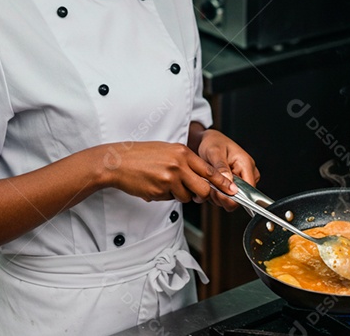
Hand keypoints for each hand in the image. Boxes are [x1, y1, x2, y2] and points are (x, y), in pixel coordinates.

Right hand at [102, 141, 235, 203]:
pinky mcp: (160, 191)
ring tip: (165, 183)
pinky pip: (171, 199)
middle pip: (204, 189)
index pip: (210, 170)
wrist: (118, 162)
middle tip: (194, 193)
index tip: (232, 190)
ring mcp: (170, 178)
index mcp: (183, 152)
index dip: (222, 183)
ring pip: (187, 197)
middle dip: (202, 195)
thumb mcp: (167, 150)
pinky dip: (166, 196)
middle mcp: (179, 165)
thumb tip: (201, 176)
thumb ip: (185, 161)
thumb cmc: (141, 155)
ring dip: (180, 195)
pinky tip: (155, 185)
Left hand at [195, 129, 259, 211]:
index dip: (234, 196)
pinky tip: (211, 185)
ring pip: (232, 200)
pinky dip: (217, 195)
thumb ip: (221, 167)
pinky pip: (227, 198)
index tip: (218, 193)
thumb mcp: (214, 152)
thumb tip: (228, 183)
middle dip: (223, 196)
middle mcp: (248, 174)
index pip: (249, 190)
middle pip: (240, 197)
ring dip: (218, 196)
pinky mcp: (234, 185)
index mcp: (247, 164)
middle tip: (210, 186)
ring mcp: (242, 181)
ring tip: (209, 182)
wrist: (208, 142)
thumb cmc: (213, 143)